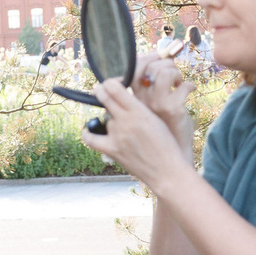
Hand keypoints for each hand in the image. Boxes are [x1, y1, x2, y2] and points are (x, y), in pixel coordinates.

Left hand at [89, 71, 196, 194]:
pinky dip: (88, 133)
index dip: (110, 82)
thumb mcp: (155, 119)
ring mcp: (117, 135)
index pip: (114, 87)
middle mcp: (126, 120)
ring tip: (124, 129)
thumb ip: (138, 107)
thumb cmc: (166, 145)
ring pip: (105, 118)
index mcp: (139, 110)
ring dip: (110, 119)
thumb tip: (122, 97)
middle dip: (101, 91)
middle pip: (104, 97)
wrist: (167, 171)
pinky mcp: (112, 150)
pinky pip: (91, 138)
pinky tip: (89, 130)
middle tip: (102, 91)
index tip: (114, 84)